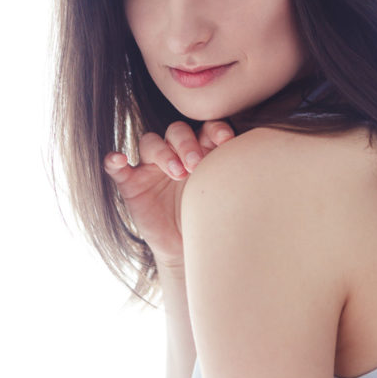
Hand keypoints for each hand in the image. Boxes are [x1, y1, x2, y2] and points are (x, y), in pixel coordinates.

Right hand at [103, 120, 234, 268]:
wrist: (189, 249)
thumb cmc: (210, 217)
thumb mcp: (223, 196)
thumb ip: (234, 177)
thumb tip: (262, 163)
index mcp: (201, 150)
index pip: (205, 129)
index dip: (215, 130)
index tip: (227, 141)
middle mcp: (175, 153)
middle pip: (177, 132)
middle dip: (187, 144)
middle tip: (196, 165)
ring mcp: (150, 167)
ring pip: (151, 143)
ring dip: (163, 153)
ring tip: (176, 172)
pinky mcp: (131, 183)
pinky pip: (117, 168)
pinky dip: (114, 161)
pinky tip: (117, 159)